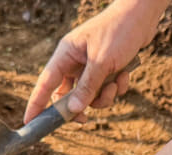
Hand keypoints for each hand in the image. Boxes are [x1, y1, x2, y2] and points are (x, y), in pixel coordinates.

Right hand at [24, 0, 167, 123]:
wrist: (142, 16)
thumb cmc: (118, 32)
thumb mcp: (101, 62)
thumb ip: (86, 88)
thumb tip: (72, 111)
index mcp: (65, 54)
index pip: (45, 84)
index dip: (36, 104)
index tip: (29, 122)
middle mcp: (75, 61)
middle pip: (68, 95)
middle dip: (80, 106)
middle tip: (85, 119)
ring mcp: (90, 65)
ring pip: (90, 96)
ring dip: (104, 96)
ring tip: (116, 83)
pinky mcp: (106, 69)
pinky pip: (105, 89)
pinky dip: (116, 86)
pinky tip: (125, 74)